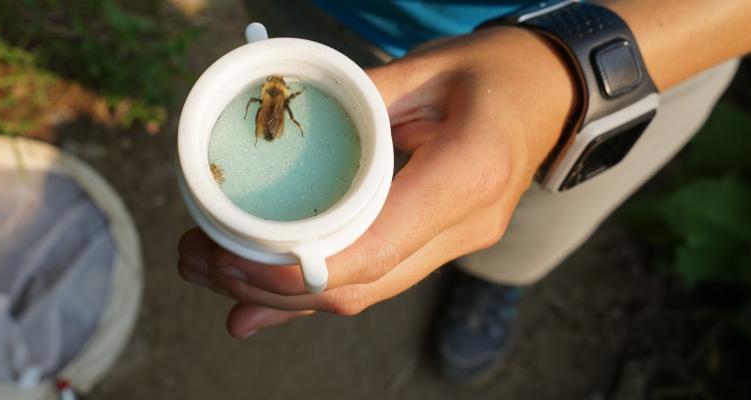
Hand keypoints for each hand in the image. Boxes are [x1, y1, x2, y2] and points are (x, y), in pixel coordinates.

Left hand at [177, 27, 576, 337]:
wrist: (553, 93)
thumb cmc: (495, 70)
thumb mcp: (423, 69)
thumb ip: (356, 104)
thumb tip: (281, 132)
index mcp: (467, 175)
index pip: (374, 248)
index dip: (297, 267)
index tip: (232, 257)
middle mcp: (465, 225)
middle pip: (359, 284)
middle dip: (271, 284)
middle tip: (197, 256)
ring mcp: (457, 243)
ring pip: (362, 292)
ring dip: (283, 293)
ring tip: (208, 270)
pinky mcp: (441, 246)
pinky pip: (372, 279)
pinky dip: (312, 292)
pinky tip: (255, 306)